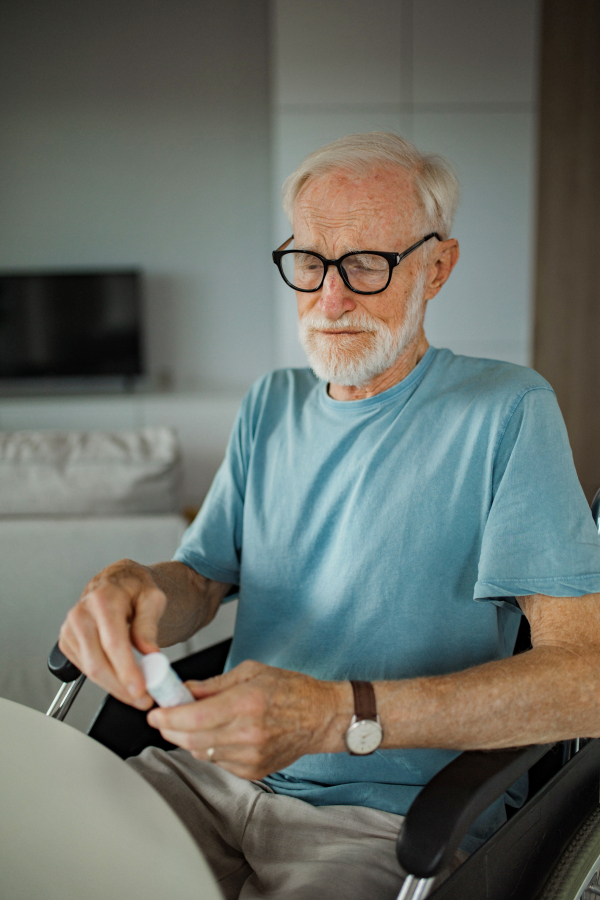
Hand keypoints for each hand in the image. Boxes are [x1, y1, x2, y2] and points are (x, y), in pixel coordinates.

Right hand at [58, 559, 165, 709]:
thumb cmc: (134, 588)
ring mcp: (70, 628)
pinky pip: (84, 669)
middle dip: (121, 687)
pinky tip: (121, 679)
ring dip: (114, 687)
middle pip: (97, 663)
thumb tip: (150, 654)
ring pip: (90, 671)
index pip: (113, 643)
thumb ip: (149, 625)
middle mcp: (81, 614)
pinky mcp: (67, 641)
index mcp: (103, 599)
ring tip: (137, 692)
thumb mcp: (152, 598)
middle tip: (143, 699)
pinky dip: (105, 680)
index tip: (141, 690)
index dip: (126, 670)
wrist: (117, 582)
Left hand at [147, 660, 352, 778]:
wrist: (321, 718)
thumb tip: (183, 690)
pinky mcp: (254, 771)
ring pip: (202, 752)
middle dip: (171, 728)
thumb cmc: (291, 690)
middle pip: (192, 739)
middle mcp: (247, 733)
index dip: (168, 717)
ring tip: (194, 722)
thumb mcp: (251, 672)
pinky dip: (210, 748)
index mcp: (246, 703)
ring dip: (189, 738)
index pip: (194, 717)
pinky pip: (218, 762)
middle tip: (163, 717)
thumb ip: (213, 685)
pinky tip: (219, 734)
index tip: (154, 712)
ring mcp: (250, 756)